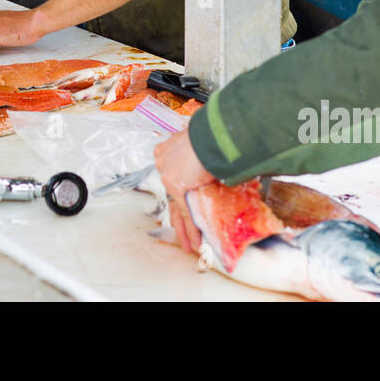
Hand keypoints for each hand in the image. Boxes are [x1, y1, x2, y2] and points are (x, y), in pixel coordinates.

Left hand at [154, 130, 215, 254]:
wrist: (210, 134)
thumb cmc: (211, 134)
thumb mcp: (201, 143)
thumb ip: (201, 155)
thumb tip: (216, 160)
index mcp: (167, 150)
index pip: (171, 177)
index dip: (177, 193)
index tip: (182, 201)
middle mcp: (163, 163)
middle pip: (171, 196)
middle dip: (178, 218)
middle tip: (181, 234)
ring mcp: (167, 176)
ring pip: (176, 208)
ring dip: (183, 230)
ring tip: (188, 246)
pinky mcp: (176, 187)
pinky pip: (185, 212)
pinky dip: (191, 229)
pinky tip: (195, 242)